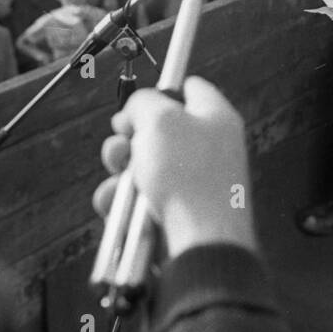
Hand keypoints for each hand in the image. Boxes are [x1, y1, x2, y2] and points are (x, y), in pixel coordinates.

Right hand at [94, 77, 256, 258]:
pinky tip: (116, 202)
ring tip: (119, 179)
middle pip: (159, 131)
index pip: (189, 89)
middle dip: (130, 138)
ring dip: (122, 171)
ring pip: (145, 167)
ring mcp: (194, 182)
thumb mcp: (161, 119)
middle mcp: (208, 148)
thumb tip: (135, 112)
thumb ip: (144, 102)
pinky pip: (142, 199)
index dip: (159, 92)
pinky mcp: (180, 211)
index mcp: (216, 118)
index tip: (136, 105)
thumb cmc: (191, 178)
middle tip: (121, 147)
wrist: (203, 241)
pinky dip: (125, 200)